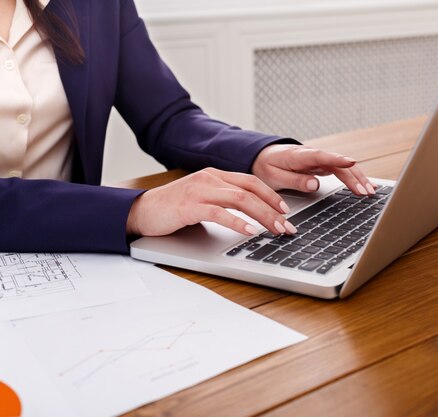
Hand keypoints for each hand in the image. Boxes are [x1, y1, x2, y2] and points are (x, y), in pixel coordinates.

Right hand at [126, 168, 296, 236]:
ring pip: (240, 199)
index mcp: (215, 175)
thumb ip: (224, 200)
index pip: (251, 181)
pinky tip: (249, 231)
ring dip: (262, 216)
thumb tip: (252, 216)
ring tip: (275, 229)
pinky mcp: (189, 206)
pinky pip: (219, 213)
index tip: (286, 211)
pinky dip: (237, 222)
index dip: (271, 195)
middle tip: (287, 226)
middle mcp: (210, 179)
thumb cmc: (174, 208)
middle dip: (273, 209)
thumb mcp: (203, 199)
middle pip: (251, 190)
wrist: (141, 211)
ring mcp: (200, 190)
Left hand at [252, 144, 376, 194]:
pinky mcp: (321, 165)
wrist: (261, 156)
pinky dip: (352, 178)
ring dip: (357, 178)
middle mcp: (312, 155)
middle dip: (354, 177)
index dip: (337, 159)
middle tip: (365, 192)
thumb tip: (315, 185)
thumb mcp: (274, 177)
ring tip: (369, 192)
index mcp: (299, 156)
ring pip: (342, 167)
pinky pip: (340, 170)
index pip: (321, 156)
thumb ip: (294, 181)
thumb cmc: (266, 166)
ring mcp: (319, 159)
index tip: (351, 162)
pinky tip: (363, 186)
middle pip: (338, 164)